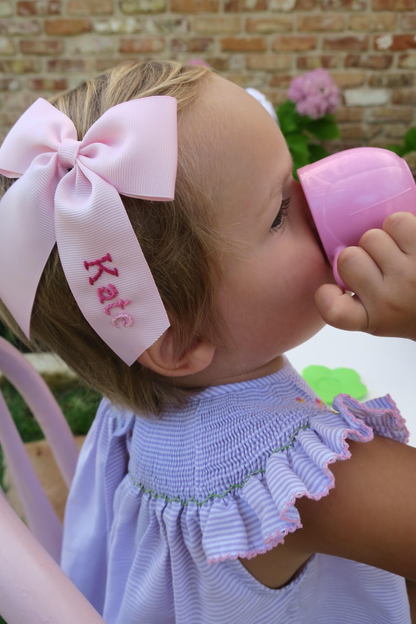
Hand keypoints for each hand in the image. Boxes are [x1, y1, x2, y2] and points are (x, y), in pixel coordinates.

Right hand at [314, 212, 415, 340]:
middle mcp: (389, 300)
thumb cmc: (409, 306)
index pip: (334, 312)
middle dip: (358, 254)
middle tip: (376, 264)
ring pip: (371, 237)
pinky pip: (397, 222)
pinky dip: (398, 226)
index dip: (325, 296)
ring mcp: (409, 275)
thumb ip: (354, 299)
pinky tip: (406, 240)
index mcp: (372, 319)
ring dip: (380, 238)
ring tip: (394, 251)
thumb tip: (336, 254)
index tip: (336, 291)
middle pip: (347, 258)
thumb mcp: (380, 317)